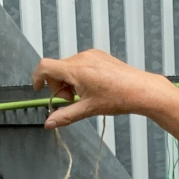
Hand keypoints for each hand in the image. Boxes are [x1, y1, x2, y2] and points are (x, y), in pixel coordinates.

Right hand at [33, 50, 165, 129]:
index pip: (45, 66)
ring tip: (86, 95)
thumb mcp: (88, 109)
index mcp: (76, 69)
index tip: (38, 90)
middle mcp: (82, 57)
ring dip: (70, 82)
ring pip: (68, 67)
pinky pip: (80, 63)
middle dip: (59, 86)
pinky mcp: (99, 55)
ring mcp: (91, 54)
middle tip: (73, 100)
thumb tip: (49, 124)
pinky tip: (93, 88)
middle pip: (57, 69)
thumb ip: (65, 116)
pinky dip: (79, 76)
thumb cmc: (119, 98)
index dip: (37, 78)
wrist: (142, 90)